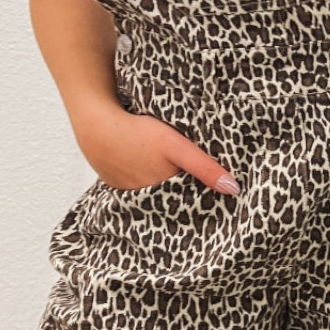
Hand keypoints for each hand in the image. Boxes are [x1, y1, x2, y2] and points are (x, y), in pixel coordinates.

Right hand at [76, 99, 239, 195]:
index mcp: (162, 196)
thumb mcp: (176, 146)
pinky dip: (145, 180)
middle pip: (172, 200)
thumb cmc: (137, 133)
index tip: (217, 196)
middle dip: (184, 193)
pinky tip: (147, 167)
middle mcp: (144, 201)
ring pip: (154, 194)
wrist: (96, 125)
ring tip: (170, 171)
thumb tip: (234, 189)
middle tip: (193, 179)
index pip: (189, 203)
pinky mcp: (116, 185)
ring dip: (163, 187)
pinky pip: (137, 188)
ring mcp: (128, 195)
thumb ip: (204, 168)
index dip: (203, 197)